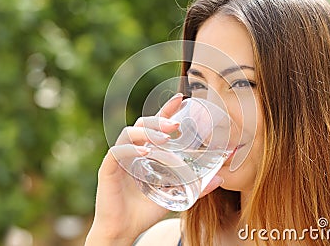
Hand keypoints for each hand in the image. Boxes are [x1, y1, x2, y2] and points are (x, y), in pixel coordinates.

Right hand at [85, 93, 223, 245]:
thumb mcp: (175, 195)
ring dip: (146, 133)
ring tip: (164, 139)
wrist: (124, 230)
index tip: (181, 98)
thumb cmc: (145, 211)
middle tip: (176, 124)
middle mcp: (132, 151)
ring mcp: (119, 159)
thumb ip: (196, 186)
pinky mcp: (108, 170)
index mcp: (145, 153)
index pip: (156, 126)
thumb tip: (220, 178)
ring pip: (128, 134)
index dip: (166, 110)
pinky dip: (131, 150)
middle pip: (142, 124)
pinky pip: (117, 153)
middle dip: (159, 120)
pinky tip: (145, 154)